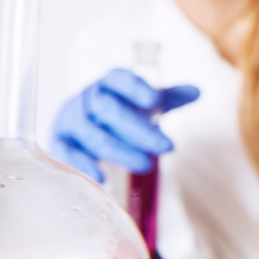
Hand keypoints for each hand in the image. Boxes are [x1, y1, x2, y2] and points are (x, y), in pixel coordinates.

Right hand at [52, 69, 200, 181]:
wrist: (83, 121)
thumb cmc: (121, 110)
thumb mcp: (144, 102)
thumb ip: (169, 97)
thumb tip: (198, 91)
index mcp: (110, 83)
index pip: (119, 79)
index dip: (135, 88)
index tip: (155, 100)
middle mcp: (89, 98)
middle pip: (111, 111)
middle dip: (140, 130)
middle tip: (167, 147)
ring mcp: (72, 120)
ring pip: (95, 135)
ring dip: (121, 152)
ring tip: (147, 165)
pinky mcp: (61, 141)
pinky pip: (67, 153)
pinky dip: (83, 165)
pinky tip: (103, 179)